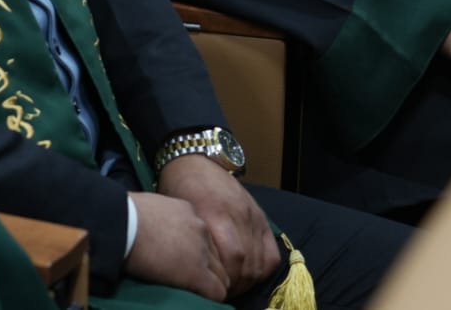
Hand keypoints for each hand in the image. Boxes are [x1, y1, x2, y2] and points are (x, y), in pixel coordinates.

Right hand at [126, 191, 228, 300]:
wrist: (121, 224)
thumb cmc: (123, 215)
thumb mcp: (148, 208)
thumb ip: (158, 219)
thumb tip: (149, 229)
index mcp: (188, 212)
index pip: (203, 238)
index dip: (196, 253)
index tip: (182, 262)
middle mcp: (200, 229)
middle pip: (216, 258)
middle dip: (207, 270)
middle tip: (188, 280)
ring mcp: (201, 251)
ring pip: (221, 276)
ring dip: (209, 284)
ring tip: (193, 292)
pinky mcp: (196, 273)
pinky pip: (217, 291)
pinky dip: (209, 297)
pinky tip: (196, 298)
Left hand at [157, 154, 279, 294]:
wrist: (195, 159)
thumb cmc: (178, 187)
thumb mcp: (179, 213)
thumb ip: (191, 240)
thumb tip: (197, 274)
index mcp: (213, 213)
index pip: (231, 256)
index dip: (224, 280)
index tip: (212, 290)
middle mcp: (237, 214)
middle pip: (245, 262)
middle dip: (234, 284)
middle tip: (221, 292)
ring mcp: (252, 214)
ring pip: (259, 260)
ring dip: (248, 280)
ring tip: (233, 286)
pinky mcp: (260, 216)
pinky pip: (272, 251)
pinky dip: (263, 268)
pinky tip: (250, 274)